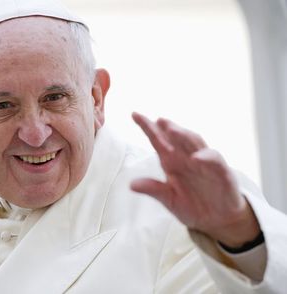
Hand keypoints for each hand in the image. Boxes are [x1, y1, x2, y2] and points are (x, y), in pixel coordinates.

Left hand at [130, 112, 259, 246]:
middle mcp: (186, 158)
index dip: (147, 127)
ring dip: (184, 135)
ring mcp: (204, 163)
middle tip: (159, 120)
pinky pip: (215, 161)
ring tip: (172, 129)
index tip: (135, 114)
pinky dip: (206, 157)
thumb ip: (153, 190)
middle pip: (176, 138)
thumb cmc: (192, 205)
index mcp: (171, 162)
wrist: (217, 222)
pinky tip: (196, 157)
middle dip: (168, 128)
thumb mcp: (169, 200)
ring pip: (195, 143)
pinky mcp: (222, 172)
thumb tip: (131, 184)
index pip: (158, 140)